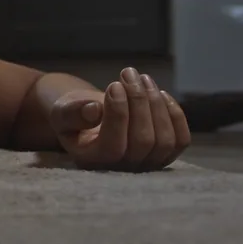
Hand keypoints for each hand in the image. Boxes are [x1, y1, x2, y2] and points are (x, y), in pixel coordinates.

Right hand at [47, 68, 190, 171]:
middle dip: (139, 102)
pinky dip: (174, 114)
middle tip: (128, 73)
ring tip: (142, 78)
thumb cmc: (74, 114)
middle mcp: (123, 170)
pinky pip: (180, 140)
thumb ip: (71, 114)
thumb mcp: (61, 111)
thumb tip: (94, 110)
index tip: (114, 84)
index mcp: (93, 161)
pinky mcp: (165, 155)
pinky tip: (160, 93)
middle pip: (143, 141)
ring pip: (165, 140)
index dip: (118, 114)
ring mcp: (147, 164)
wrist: (91, 118)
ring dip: (156, 103)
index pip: (113, 146)